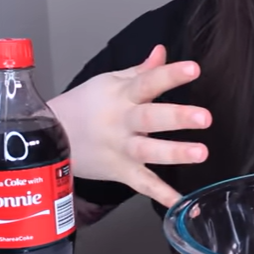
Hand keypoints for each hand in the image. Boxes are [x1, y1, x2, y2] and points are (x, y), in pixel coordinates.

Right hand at [48, 45, 211, 207]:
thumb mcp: (110, 82)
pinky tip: (183, 203)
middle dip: (178, 117)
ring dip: (175, 153)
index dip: (171, 75)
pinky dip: (161, 195)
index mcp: (122, 95)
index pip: (148, 82)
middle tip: (205, 117)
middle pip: (151, 117)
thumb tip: (162, 51)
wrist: (48, 138)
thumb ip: (142, 71)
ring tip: (202, 153)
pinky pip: (142, 184)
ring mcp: (121, 148)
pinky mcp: (120, 171)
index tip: (194, 69)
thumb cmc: (84, 106)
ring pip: (149, 151)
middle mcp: (122, 121)